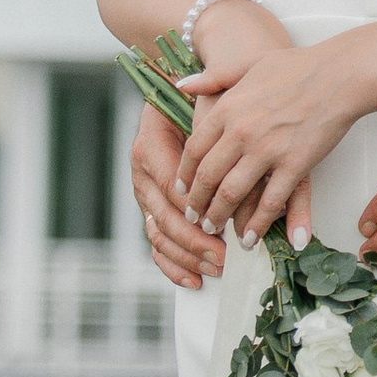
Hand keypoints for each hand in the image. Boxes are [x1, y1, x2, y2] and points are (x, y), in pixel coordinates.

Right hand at [130, 93, 227, 290]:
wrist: (184, 95)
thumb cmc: (203, 99)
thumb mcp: (210, 102)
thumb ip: (215, 126)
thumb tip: (234, 160)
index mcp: (150, 145)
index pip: (169, 186)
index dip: (192, 211)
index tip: (219, 227)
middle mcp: (143, 173)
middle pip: (163, 217)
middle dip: (194, 241)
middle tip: (223, 256)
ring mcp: (146, 195)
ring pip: (159, 235)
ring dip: (187, 257)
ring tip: (216, 269)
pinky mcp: (154, 210)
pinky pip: (158, 244)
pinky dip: (174, 265)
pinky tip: (195, 281)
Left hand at [174, 37, 355, 245]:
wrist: (340, 75)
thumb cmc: (297, 66)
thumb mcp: (247, 64)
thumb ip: (213, 77)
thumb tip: (182, 86)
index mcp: (227, 108)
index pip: (194, 149)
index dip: (184, 174)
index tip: (181, 189)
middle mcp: (241, 132)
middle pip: (207, 176)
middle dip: (197, 202)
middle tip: (193, 216)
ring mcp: (268, 151)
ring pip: (232, 194)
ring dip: (219, 216)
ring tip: (213, 229)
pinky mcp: (295, 166)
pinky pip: (270, 203)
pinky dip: (257, 224)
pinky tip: (249, 237)